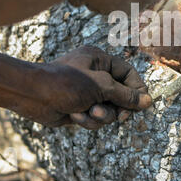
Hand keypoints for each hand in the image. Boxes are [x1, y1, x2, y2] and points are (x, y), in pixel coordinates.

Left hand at [19, 46, 150, 129]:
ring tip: (89, 112)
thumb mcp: (101, 86)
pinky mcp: (79, 107)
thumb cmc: (66, 83)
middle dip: (118, 107)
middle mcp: (95, 75)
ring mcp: (87, 92)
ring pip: (108, 109)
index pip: (128, 73)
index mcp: (100, 60)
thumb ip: (125, 95)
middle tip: (120, 117)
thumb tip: (148, 101)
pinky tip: (74, 115)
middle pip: (120, 94)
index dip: (137, 89)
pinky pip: (94, 118)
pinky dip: (87, 119)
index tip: (143, 105)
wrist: (32, 95)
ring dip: (101, 115)